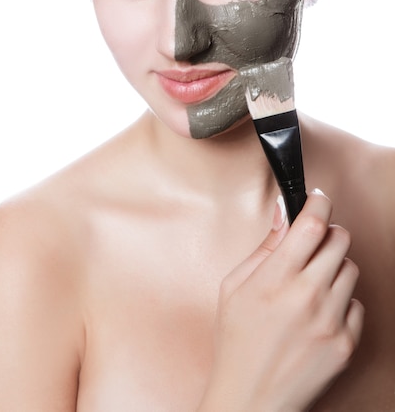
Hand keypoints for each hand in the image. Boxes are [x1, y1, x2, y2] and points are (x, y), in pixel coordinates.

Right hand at [198, 191, 363, 411]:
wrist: (251, 399)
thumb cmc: (236, 342)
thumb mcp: (234, 286)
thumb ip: (264, 247)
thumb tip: (283, 212)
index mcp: (275, 279)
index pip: (312, 224)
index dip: (319, 203)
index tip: (317, 198)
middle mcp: (307, 296)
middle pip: (340, 240)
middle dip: (328, 233)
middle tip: (314, 242)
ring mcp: (330, 321)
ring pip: (351, 269)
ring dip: (334, 267)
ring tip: (312, 283)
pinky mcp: (346, 343)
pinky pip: (357, 304)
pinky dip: (341, 301)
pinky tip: (319, 312)